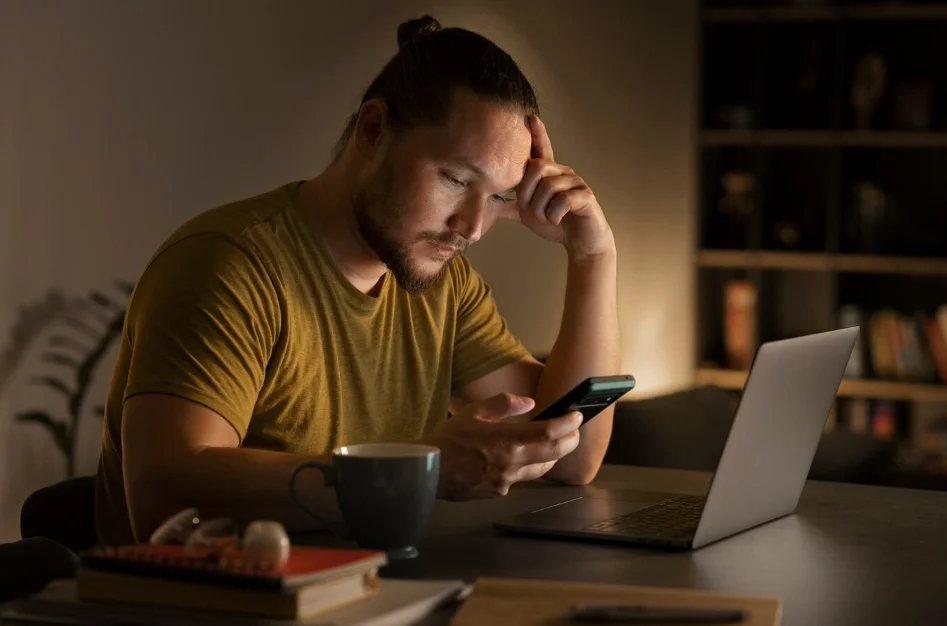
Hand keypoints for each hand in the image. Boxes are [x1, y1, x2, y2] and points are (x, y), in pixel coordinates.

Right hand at [421, 393, 582, 499]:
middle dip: (570, 440)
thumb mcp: (474, 411)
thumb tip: (529, 403)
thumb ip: (504, 404)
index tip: (576, 416)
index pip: (549, 433)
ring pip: (542, 468)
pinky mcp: (500, 492)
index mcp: (506, 440)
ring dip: (553, 455)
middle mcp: (511, 463)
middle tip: (574, 429)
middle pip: (555, 453)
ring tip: (554, 442)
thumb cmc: (448, 439)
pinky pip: (522, 478)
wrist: (428, 470)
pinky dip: (527, 466)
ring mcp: (507, 481)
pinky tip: (521, 457)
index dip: (568, 423)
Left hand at [504, 116, 614, 259]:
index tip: (530, 117)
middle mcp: (563, 172)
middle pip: (537, 167)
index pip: (541, 149)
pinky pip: (563, 200)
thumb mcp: (528, 214)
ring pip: (548, 186)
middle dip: (526, 192)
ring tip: (546, 218)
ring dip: (541, 209)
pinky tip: (557, 220)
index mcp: (549, 174)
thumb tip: (486, 203)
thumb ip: (509, 205)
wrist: (580, 242)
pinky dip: (554, 215)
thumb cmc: (556, 223)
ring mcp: (576, 183)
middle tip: (529, 209)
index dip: (537, 134)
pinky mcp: (586, 196)